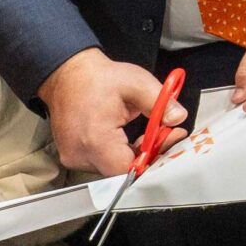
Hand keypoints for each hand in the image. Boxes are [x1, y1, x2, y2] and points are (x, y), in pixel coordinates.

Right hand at [37, 49, 186, 176]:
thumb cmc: (97, 78)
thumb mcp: (137, 83)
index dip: (152, 158)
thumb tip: (178, 117)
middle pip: (121, 170)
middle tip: (163, 134)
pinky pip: (101, 162)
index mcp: (95, 139)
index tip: (168, 140)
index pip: (128, 168)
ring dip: (133, 154)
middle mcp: (80, 154)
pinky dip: (118, 152)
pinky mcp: (73, 156)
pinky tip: (126, 137)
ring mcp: (74, 157)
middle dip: (147, 154)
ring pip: (112, 168)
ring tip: (146, 133)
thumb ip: (160, 102)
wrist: (68, 75)